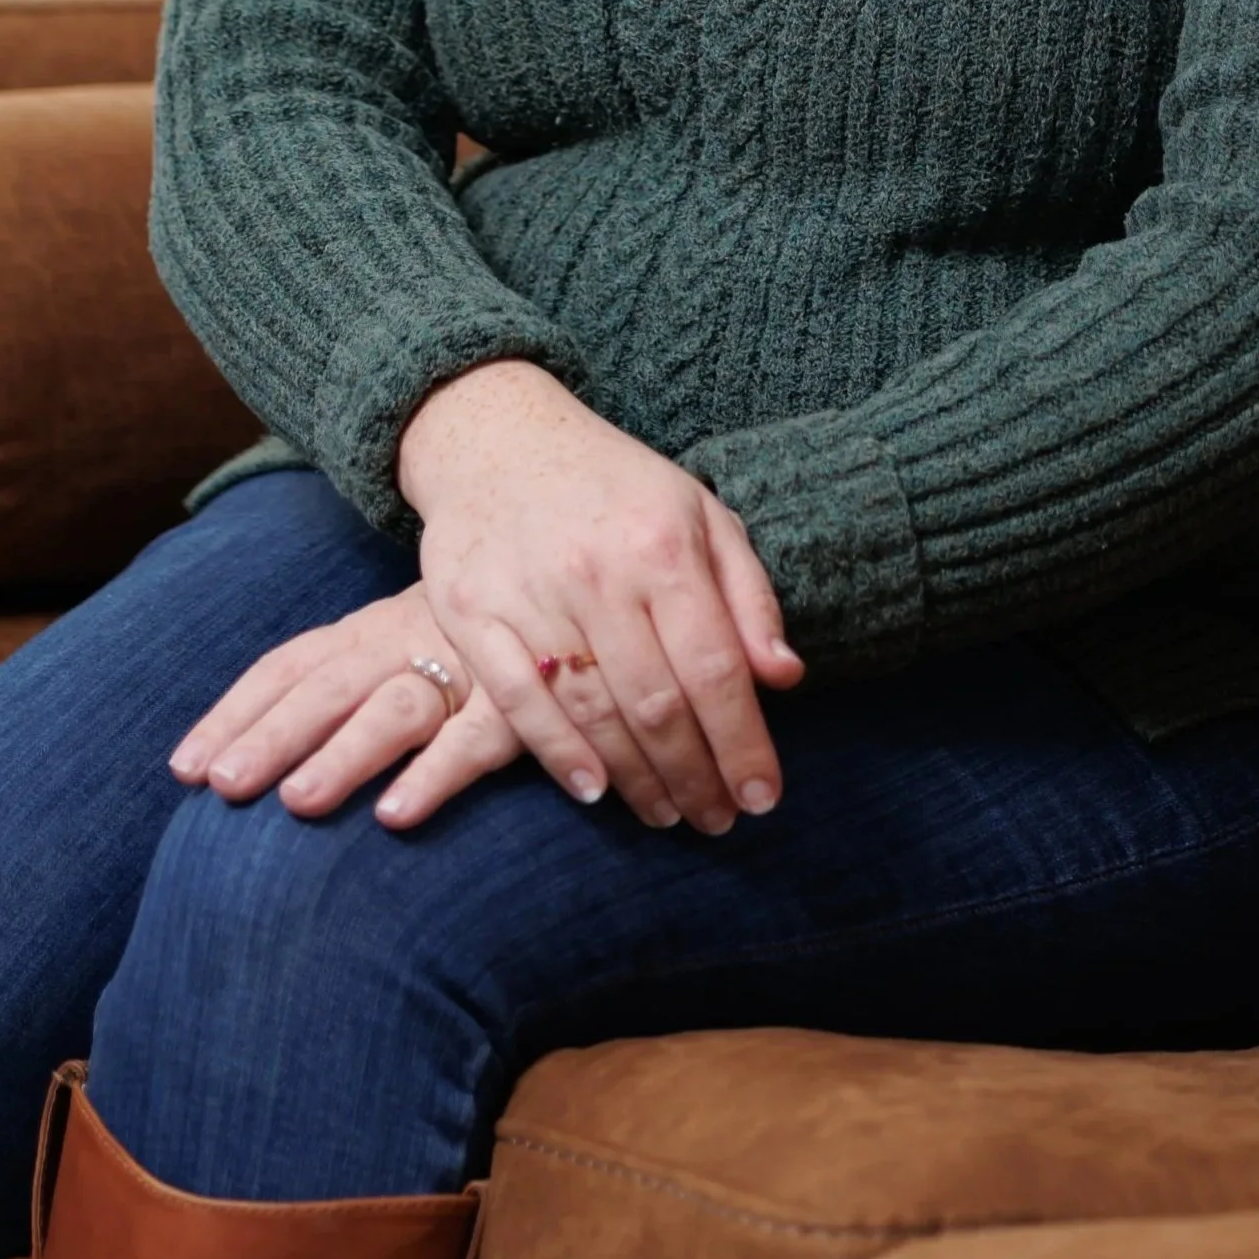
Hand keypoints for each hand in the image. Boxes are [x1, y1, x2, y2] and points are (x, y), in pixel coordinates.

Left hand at [167, 589, 520, 824]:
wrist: (579, 586)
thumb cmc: (475, 637)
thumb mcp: (405, 645)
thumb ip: (345, 686)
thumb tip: (253, 755)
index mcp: (371, 629)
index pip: (289, 666)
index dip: (236, 713)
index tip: (183, 769)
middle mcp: (408, 641)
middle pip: (327, 685)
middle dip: (271, 733)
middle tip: (221, 785)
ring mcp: (465, 666)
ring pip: (394, 706)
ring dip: (344, 753)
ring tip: (297, 801)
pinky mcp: (520, 702)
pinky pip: (475, 740)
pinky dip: (434, 774)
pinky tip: (396, 817)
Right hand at [395, 360, 804, 837]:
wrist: (499, 437)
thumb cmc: (617, 486)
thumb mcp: (701, 516)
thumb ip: (748, 597)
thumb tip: (786, 677)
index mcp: (663, 544)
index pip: (715, 669)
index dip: (743, 744)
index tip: (763, 799)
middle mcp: (598, 571)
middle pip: (657, 704)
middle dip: (696, 777)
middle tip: (718, 821)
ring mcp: (530, 592)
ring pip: (594, 712)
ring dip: (637, 780)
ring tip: (668, 815)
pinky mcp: (473, 610)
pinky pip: (520, 700)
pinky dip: (558, 754)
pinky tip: (594, 790)